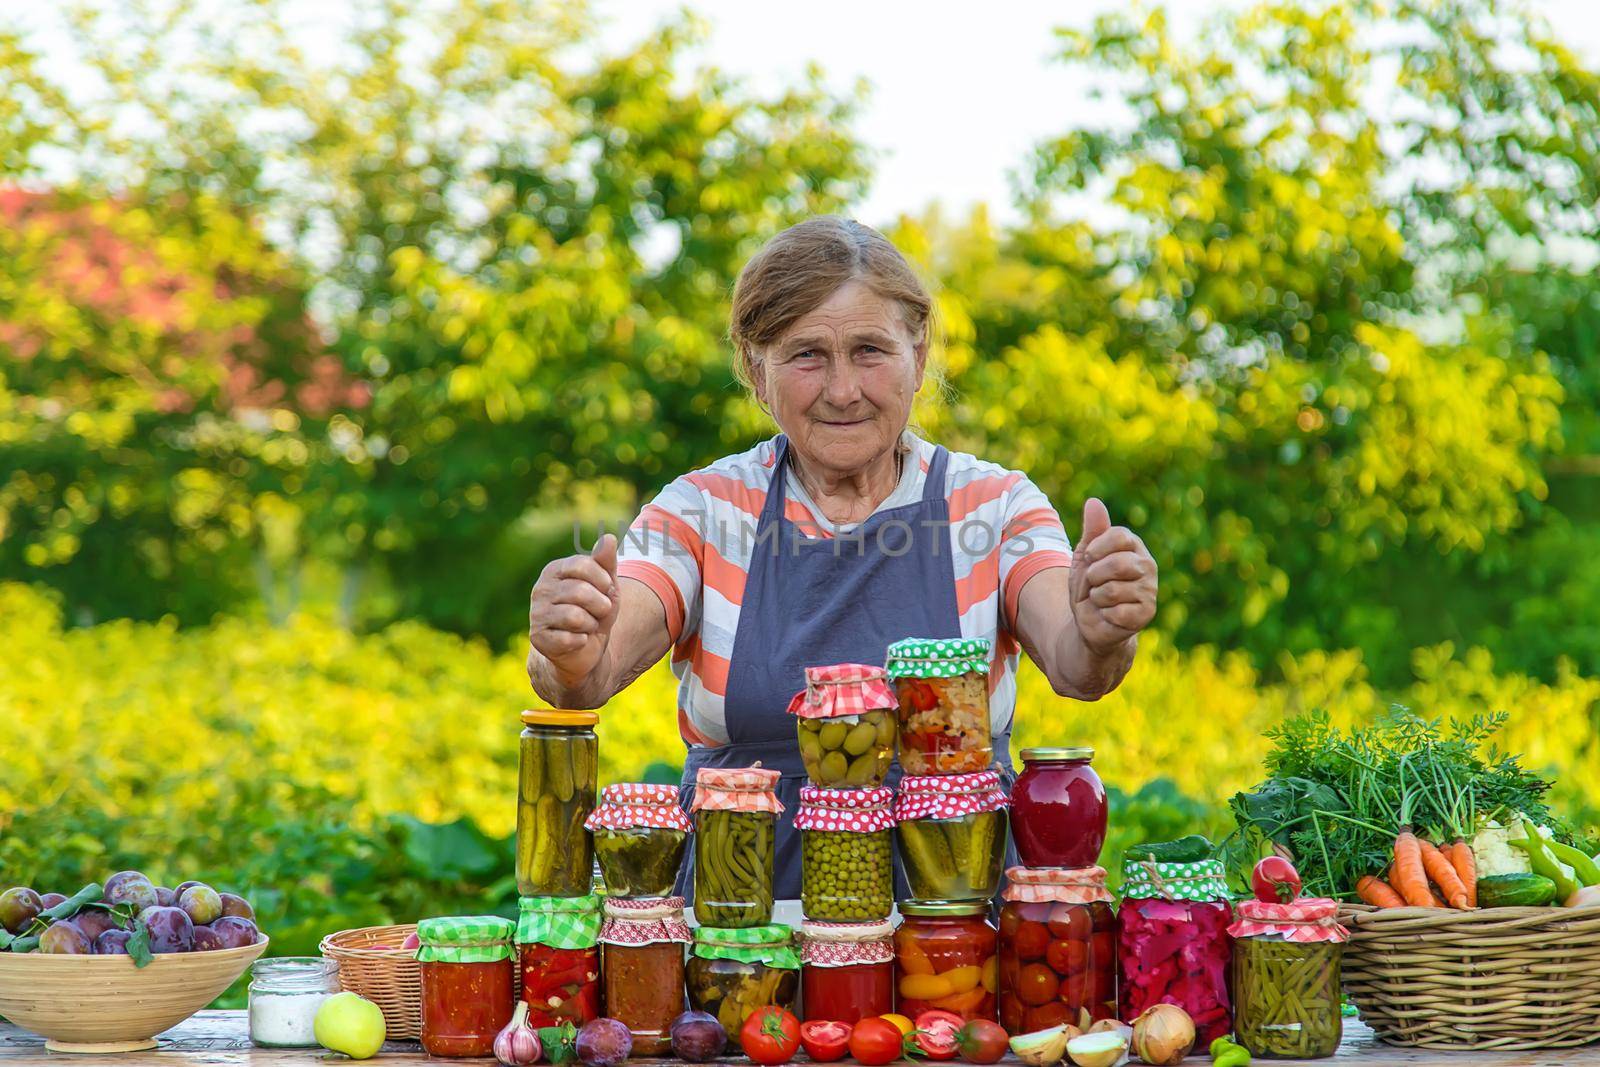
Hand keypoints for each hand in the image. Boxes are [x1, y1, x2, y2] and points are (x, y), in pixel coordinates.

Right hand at [529, 533, 620, 686]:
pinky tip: (576, 640)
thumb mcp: (606, 585)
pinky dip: (581, 641)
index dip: (603, 580)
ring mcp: (536, 614)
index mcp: (555, 570)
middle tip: (597, 613)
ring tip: (586, 626)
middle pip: (581, 592)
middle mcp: (541, 589)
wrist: (585, 648)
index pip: (584, 564)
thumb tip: (609, 538)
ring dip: (591, 625)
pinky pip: (570, 638)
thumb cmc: (595, 611)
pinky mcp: (537, 638)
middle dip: (600, 606)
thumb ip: (606, 562)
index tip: (605, 589)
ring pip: (576, 617)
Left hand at [1069, 498, 1157, 654]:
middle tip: (1094, 583)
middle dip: (1093, 576)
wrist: (1090, 620)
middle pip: (1116, 564)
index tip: (1089, 557)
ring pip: (1112, 590)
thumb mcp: (1086, 555)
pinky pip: (1116, 612)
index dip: (1096, 548)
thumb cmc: (1090, 584)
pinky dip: (1104, 614)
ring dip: (1096, 597)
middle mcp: (1148, 565)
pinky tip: (1109, 614)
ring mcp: (1150, 590)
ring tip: (1101, 600)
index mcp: (1134, 546)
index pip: (1119, 535)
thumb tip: (1093, 501)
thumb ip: (1092, 530)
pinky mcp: (1147, 613)